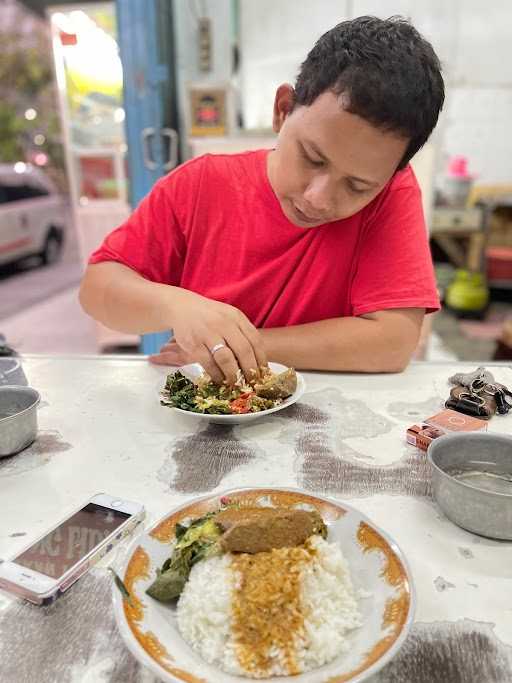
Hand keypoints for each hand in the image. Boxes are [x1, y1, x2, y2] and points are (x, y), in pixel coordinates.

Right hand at [151, 290, 266, 384]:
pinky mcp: (194, 344)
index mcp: (237, 317)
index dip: (261, 360)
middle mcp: (224, 324)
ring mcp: (208, 333)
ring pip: (226, 359)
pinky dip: (217, 375)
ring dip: (234, 375)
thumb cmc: (210, 316)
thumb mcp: (229, 317)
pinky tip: (220, 380)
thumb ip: (243, 333)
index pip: (255, 340)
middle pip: (244, 351)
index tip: (263, 373)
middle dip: (250, 371)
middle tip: (252, 383)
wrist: (182, 307)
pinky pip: (209, 364)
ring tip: (237, 384)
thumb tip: (258, 360)